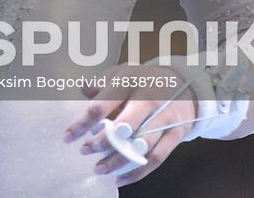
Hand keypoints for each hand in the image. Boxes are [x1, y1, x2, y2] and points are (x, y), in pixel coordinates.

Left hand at [62, 63, 196, 185]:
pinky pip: (157, 158)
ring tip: (99, 168)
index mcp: (130, 81)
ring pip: (140, 145)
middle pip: (122, 126)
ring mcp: (165, 117)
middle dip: (101, 142)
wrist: (185, 84)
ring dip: (117, 160)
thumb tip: (84, 88)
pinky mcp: (176, 133)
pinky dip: (138, 172)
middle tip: (85, 151)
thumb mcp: (123, 75)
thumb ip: (102, 85)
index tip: (68, 137)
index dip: (82, 122)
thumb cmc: (144, 81)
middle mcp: (148, 98)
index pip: (101, 104)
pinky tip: (121, 178)